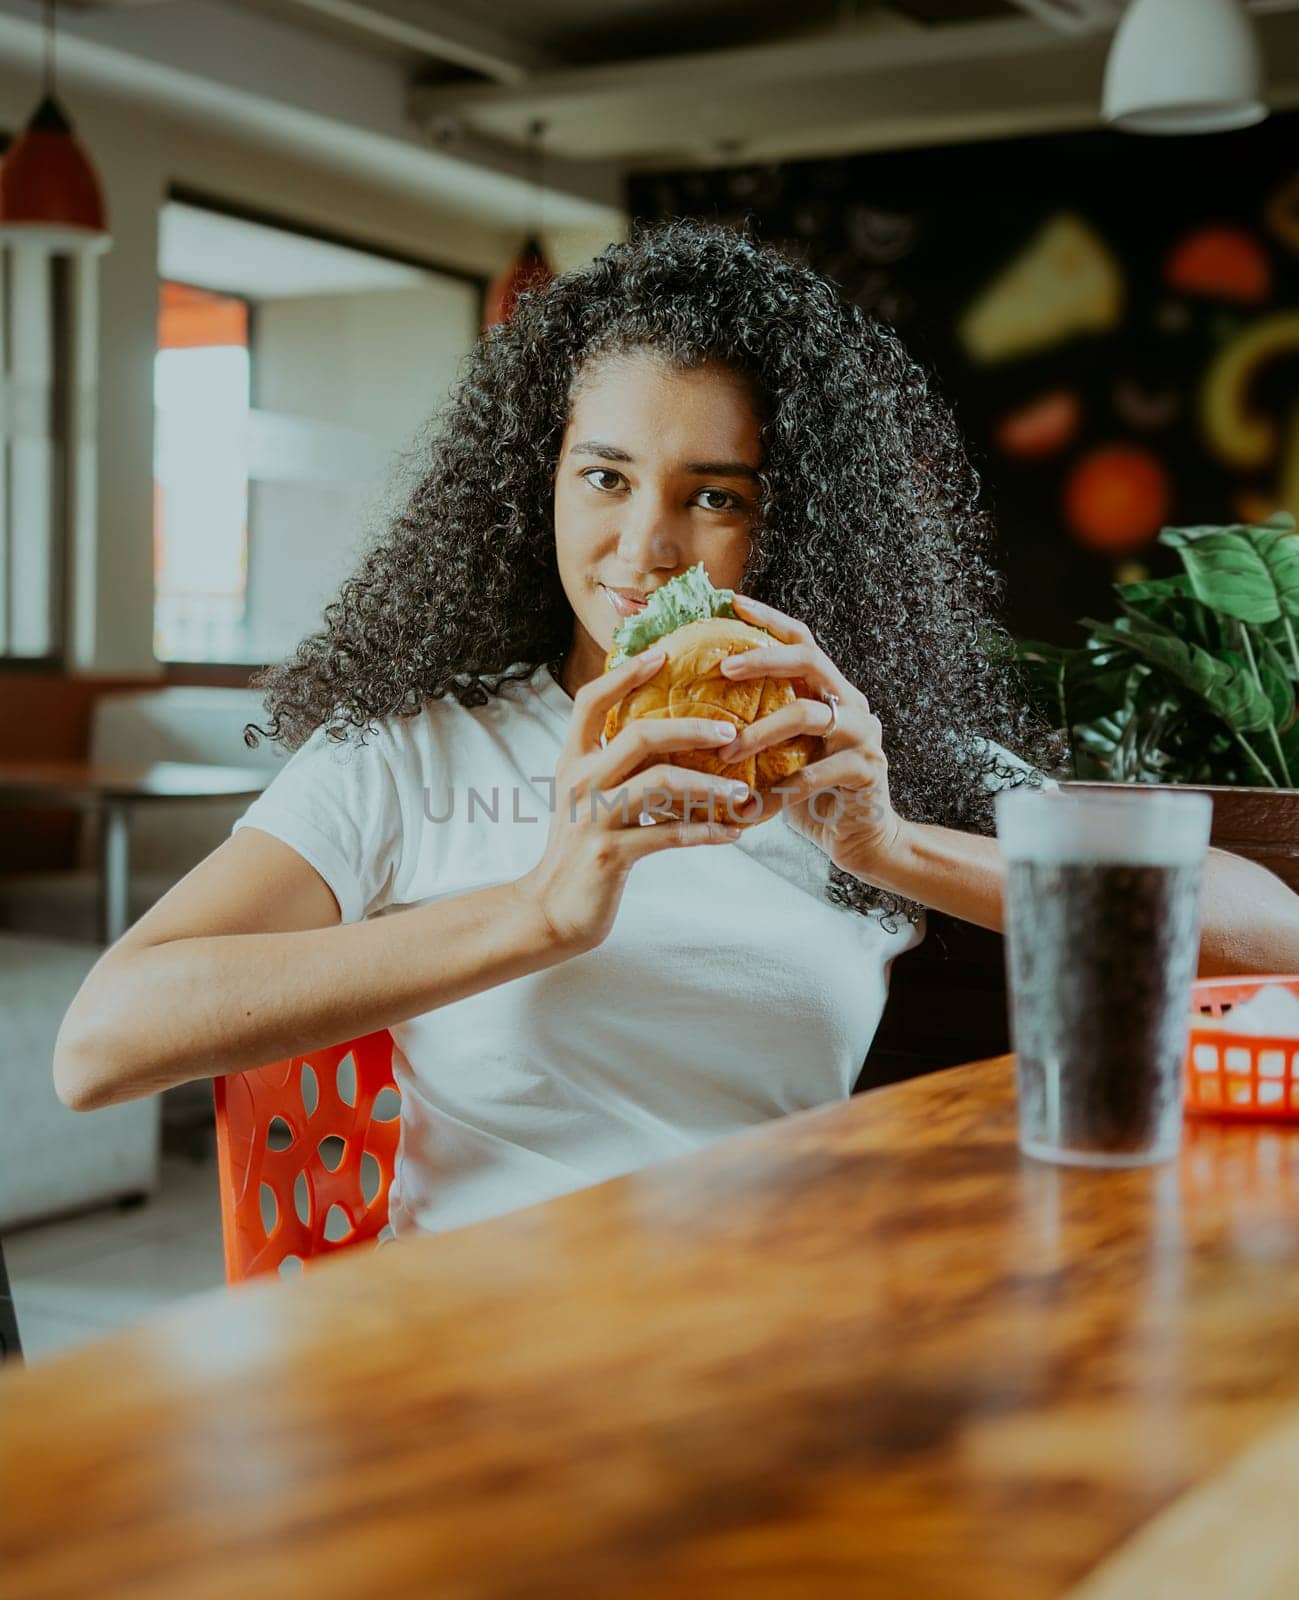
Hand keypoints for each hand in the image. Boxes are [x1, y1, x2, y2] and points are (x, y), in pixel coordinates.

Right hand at [517, 650, 748, 952]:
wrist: (552, 910)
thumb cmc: (581, 849)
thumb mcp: (589, 798)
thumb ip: (616, 765)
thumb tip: (670, 734)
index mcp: (573, 761)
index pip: (590, 701)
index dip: (626, 674)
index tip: (664, 654)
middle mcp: (580, 783)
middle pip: (637, 736)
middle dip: (690, 729)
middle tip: (731, 732)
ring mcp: (593, 819)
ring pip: (659, 785)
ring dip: (709, 786)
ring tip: (744, 791)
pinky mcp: (610, 855)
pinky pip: (668, 835)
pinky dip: (706, 833)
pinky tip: (733, 833)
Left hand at [719, 593, 903, 879]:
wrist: (858, 837)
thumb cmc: (808, 791)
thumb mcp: (782, 751)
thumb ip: (760, 723)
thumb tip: (692, 706)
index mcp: (830, 690)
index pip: (802, 640)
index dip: (770, 619)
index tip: (733, 603)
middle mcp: (851, 703)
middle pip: (808, 660)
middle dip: (764, 659)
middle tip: (724, 668)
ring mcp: (863, 734)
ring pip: (807, 715)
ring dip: (760, 732)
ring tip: (725, 751)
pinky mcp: (866, 769)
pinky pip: (815, 772)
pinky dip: (778, 790)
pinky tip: (750, 805)